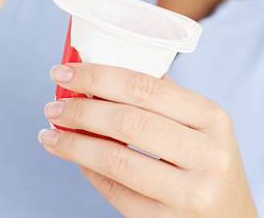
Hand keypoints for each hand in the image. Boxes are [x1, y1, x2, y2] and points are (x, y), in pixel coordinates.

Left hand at [39, 62, 258, 216]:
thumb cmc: (211, 162)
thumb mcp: (205, 125)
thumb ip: (166, 98)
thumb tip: (108, 72)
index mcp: (212, 118)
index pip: (147, 88)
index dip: (101, 77)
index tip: (68, 70)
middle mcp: (206, 154)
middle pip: (129, 122)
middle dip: (82, 110)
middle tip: (54, 104)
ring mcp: (189, 193)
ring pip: (118, 161)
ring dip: (76, 144)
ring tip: (51, 132)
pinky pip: (118, 194)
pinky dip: (90, 172)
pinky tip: (77, 158)